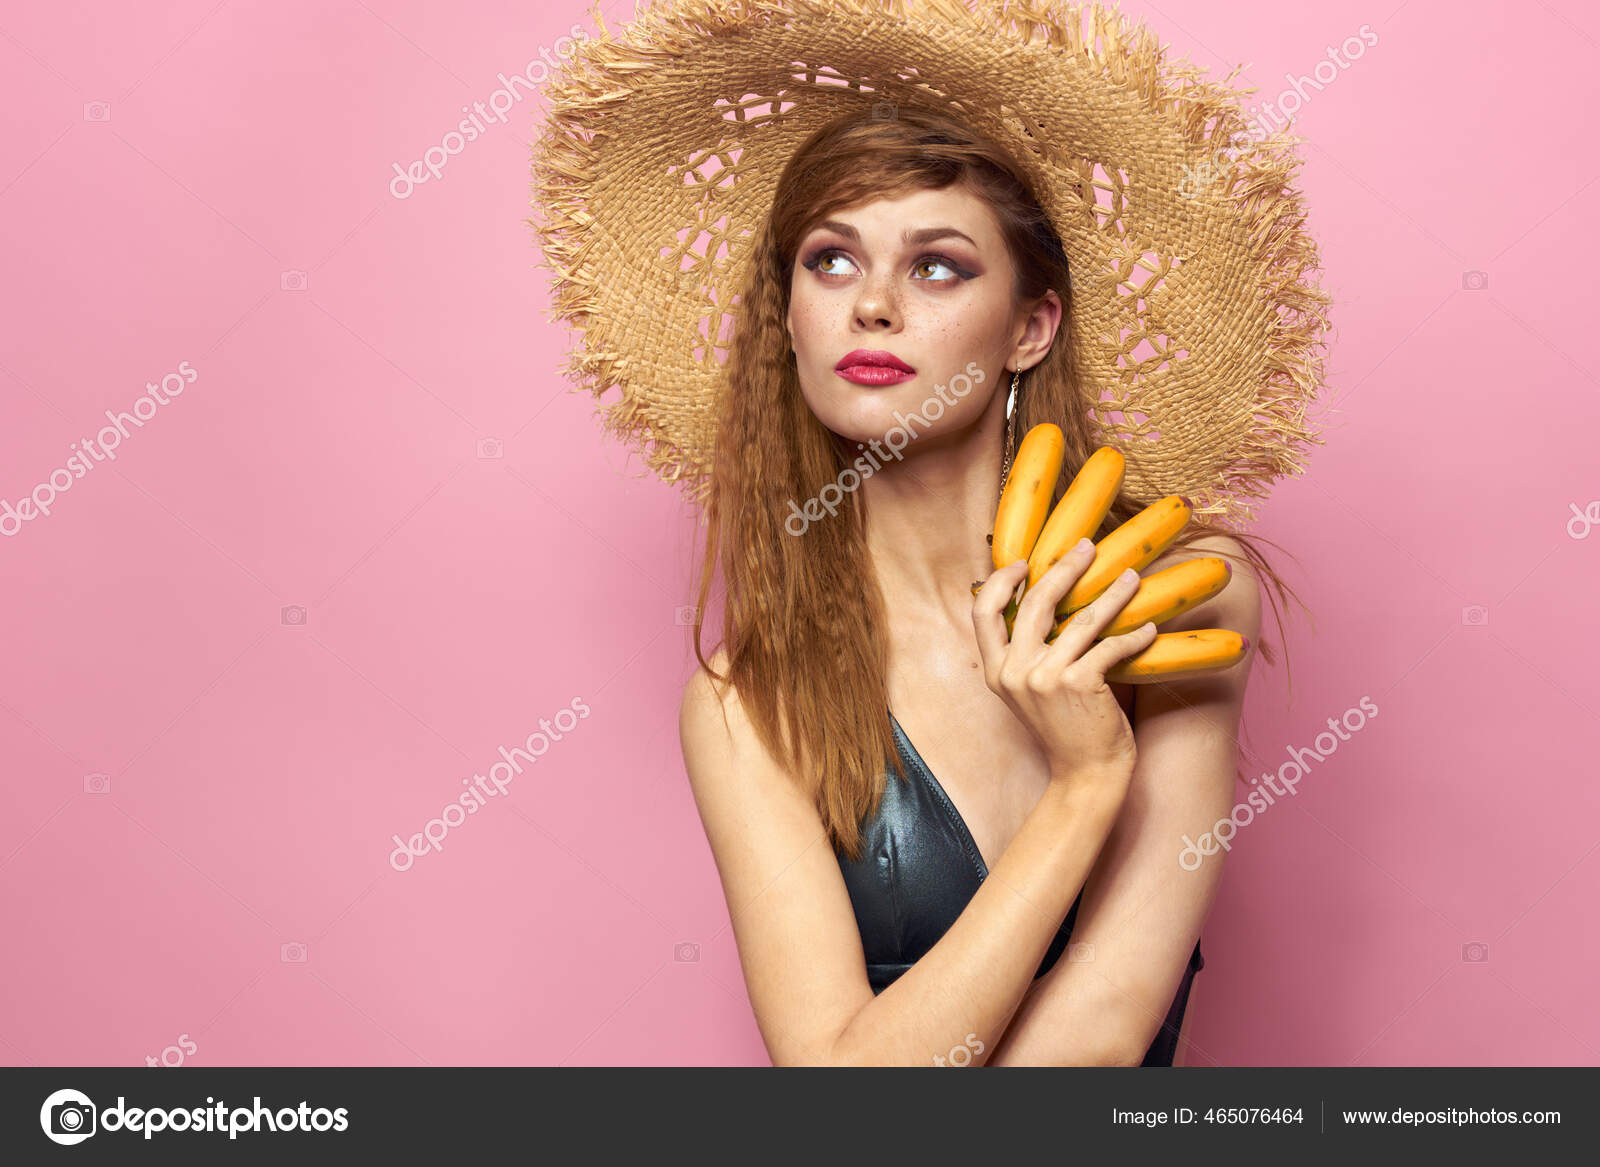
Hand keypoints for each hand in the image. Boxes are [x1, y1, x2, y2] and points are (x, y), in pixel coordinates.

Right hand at [972, 538, 1160, 796]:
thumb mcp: (1026, 693)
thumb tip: (1041, 605)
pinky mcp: (1080, 684)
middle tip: (1086, 548)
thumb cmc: (1062, 729)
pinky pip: (1111, 646)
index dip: (1000, 581)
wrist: (1084, 774)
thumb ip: (1024, 655)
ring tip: (1132, 577)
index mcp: (996, 671)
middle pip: (1034, 602)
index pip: (982, 612)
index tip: (1023, 562)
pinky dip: (1134, 636)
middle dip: (1063, 568)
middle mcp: (1015, 672)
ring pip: (1082, 619)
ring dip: (1113, 594)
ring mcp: (1046, 678)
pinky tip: (1148, 629)